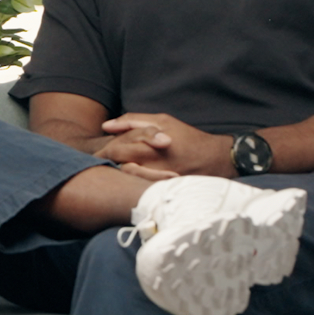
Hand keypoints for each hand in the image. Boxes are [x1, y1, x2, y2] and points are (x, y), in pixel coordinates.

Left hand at [98, 112, 233, 177]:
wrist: (217, 159)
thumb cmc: (188, 137)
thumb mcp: (163, 121)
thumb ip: (133, 121)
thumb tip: (106, 125)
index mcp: (148, 149)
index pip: (114, 152)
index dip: (102, 152)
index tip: (96, 152)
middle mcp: (150, 169)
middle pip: (117, 170)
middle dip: (106, 165)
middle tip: (99, 162)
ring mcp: (156, 184)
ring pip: (126, 182)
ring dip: (117, 176)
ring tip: (111, 172)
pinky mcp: (163, 193)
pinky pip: (139, 190)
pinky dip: (130, 185)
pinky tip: (126, 181)